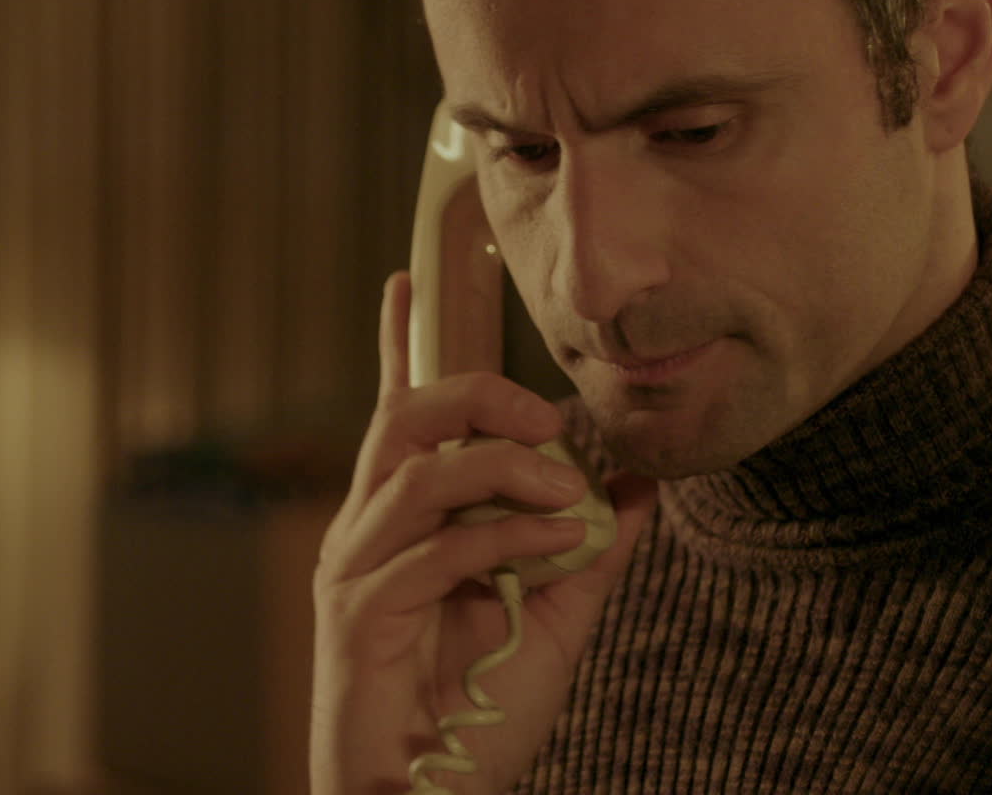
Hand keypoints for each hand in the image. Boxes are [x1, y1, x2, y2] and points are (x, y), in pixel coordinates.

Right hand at [310, 271, 657, 794]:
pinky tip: (549, 544)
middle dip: (478, 397)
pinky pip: (435, 548)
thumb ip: (587, 549)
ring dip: (502, 468)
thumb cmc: (475, 711)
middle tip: (546, 420)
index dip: (399, 345)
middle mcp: (369, 531)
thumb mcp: (554, 617)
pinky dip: (503, 535)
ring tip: (560, 492)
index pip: (398, 414)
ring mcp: (358, 569)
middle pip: (405, 419)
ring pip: (416, 471)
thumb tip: (633, 484)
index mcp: (404, 522)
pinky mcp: (359, 613)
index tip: (408, 280)